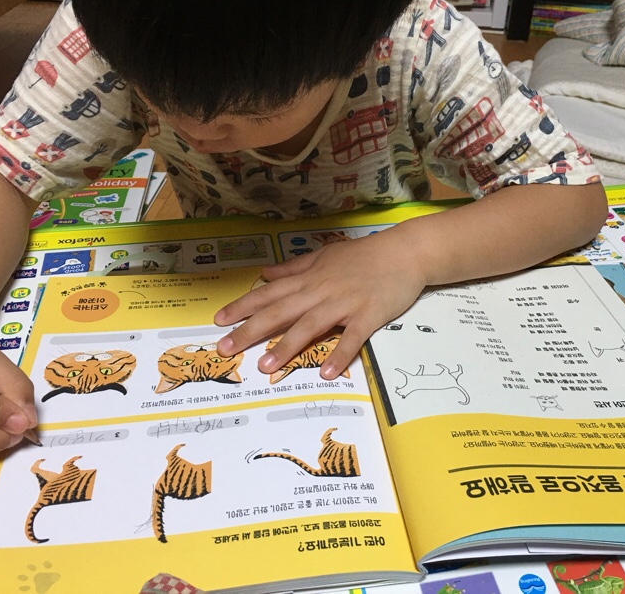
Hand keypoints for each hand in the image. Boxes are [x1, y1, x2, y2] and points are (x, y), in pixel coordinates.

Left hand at [214, 228, 425, 379]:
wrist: (405, 252)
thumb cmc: (365, 255)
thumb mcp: (325, 254)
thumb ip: (294, 267)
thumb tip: (265, 273)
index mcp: (309, 278)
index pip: (269, 293)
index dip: (243, 306)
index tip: (219, 321)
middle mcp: (321, 290)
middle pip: (280, 311)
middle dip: (251, 330)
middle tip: (226, 348)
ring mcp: (345, 303)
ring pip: (310, 325)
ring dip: (287, 345)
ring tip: (266, 365)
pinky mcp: (369, 315)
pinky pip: (352, 338)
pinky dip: (339, 354)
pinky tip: (326, 372)